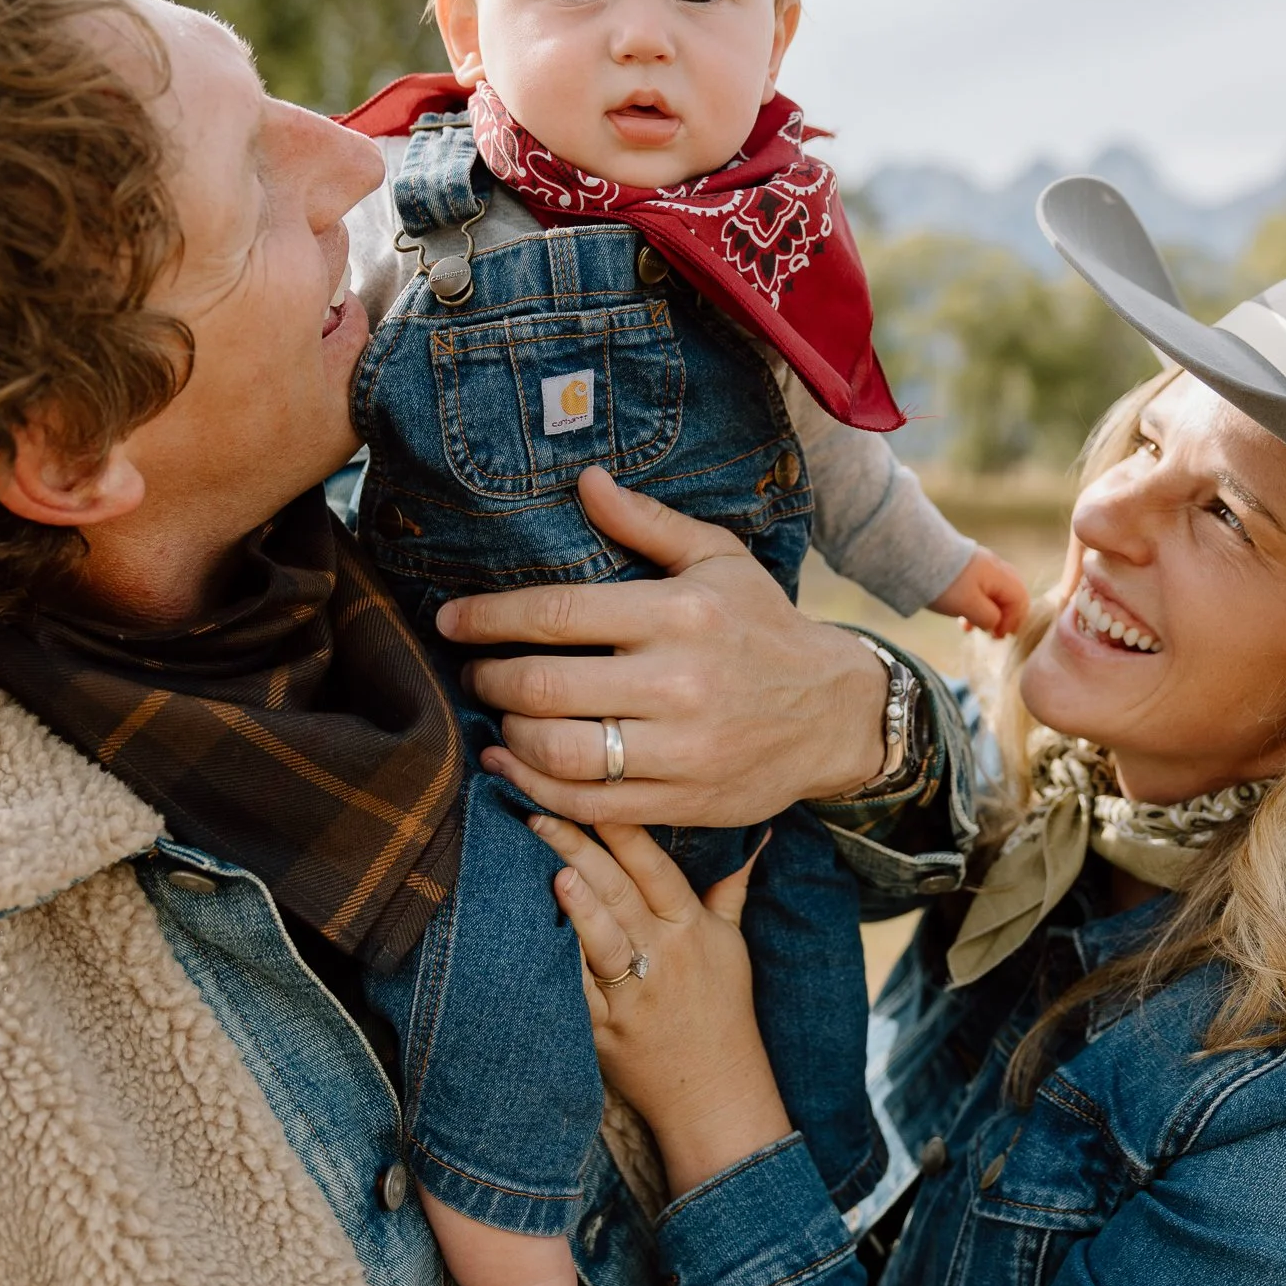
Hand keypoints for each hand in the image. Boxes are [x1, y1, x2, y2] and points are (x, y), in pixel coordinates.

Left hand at [436, 466, 889, 824]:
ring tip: (496, 718)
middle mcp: (678, 683)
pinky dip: (535, 789)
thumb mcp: (718, 559)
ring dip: (508, 737)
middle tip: (472, 671)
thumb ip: (646, 523)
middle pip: (545, 688)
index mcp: (680, 614)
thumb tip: (585, 481)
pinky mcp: (682, 801)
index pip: (557, 614)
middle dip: (489, 680)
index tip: (450, 620)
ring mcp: (680, 749)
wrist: (834, 713)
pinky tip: (513, 767)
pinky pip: (588, 804)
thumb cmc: (764, 627)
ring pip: (560, 753)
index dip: (489, 618)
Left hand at [531, 814, 790, 1197]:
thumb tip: (752, 840)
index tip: (598, 793)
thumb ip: (730, 889)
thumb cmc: (722, 1012)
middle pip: (621, 893)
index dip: (628, 831)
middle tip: (540, 810)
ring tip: (550, 867)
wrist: (715, 1092)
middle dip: (581, 849)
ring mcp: (635, 994)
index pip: (658, 868)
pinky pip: (578, 990)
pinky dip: (556, 962)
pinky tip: (531, 934)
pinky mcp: (605, 1029)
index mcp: (692, 927)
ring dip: (577, 903)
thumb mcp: (732, 945)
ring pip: (603, 939)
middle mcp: (665, 955)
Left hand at [930, 544, 1028, 638]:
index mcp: (1000, 575)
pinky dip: (975, 604)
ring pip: (993, 593)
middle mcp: (994, 567)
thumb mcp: (969, 606)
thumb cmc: (945, 585)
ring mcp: (979, 565)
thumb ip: (989, 618)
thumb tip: (995, 625)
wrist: (915, 557)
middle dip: (1003, 617)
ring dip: (987, 612)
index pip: (1020, 600)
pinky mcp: (964, 568)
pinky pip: (979, 589)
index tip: (997, 636)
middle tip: (990, 633)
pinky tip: (962, 615)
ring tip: (970, 627)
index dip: (1013, 621)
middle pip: (1010, 595)